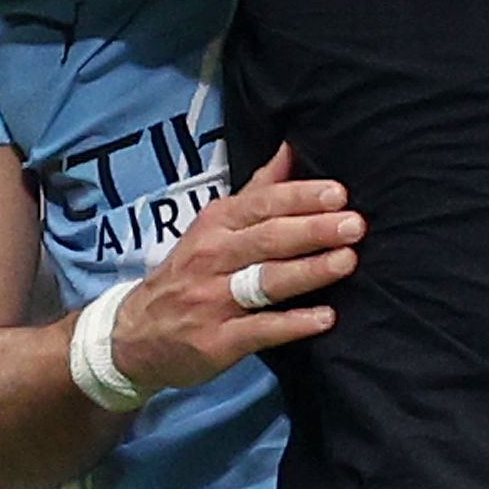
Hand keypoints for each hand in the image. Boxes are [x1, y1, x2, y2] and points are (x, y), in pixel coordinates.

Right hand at [108, 146, 358, 391]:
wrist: (134, 334)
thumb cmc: (189, 273)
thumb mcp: (214, 226)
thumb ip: (257, 191)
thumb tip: (292, 148)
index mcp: (216, 224)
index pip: (261, 204)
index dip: (300, 197)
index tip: (339, 193)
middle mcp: (212, 257)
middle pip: (267, 238)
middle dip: (313, 230)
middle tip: (354, 225)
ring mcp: (213, 299)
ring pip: (265, 280)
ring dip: (308, 270)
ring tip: (347, 261)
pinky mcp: (217, 340)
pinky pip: (260, 330)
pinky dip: (292, 324)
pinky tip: (325, 318)